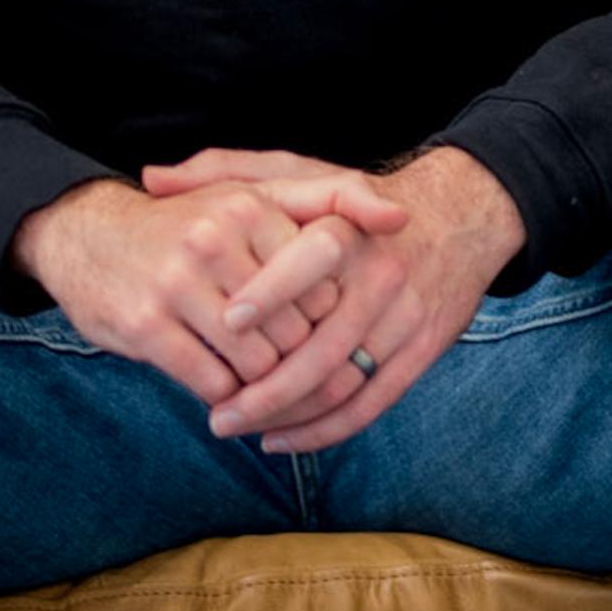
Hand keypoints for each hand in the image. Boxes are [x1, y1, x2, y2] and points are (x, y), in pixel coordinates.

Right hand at [10, 158, 410, 412]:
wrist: (87, 237)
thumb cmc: (188, 223)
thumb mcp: (255, 193)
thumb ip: (331, 198)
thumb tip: (401, 217)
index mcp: (250, 204)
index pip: (322, 284)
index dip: (328, 321)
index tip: (323, 332)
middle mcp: (215, 237)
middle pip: (293, 328)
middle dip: (300, 361)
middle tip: (296, 373)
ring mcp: (178, 282)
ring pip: (256, 361)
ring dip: (264, 387)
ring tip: (261, 385)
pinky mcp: (148, 326)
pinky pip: (212, 381)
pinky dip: (226, 398)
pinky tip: (224, 394)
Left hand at [147, 145, 524, 453]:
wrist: (460, 216)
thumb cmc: (357, 203)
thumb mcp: (300, 173)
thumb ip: (225, 173)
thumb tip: (150, 178)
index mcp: (349, 227)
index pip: (312, 259)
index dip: (272, 290)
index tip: (228, 321)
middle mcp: (383, 273)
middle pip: (323, 345)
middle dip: (266, 388)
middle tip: (216, 415)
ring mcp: (407, 316)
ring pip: (343, 383)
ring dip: (288, 416)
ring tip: (237, 428)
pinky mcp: (423, 349)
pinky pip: (371, 402)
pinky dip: (324, 430)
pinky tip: (281, 437)